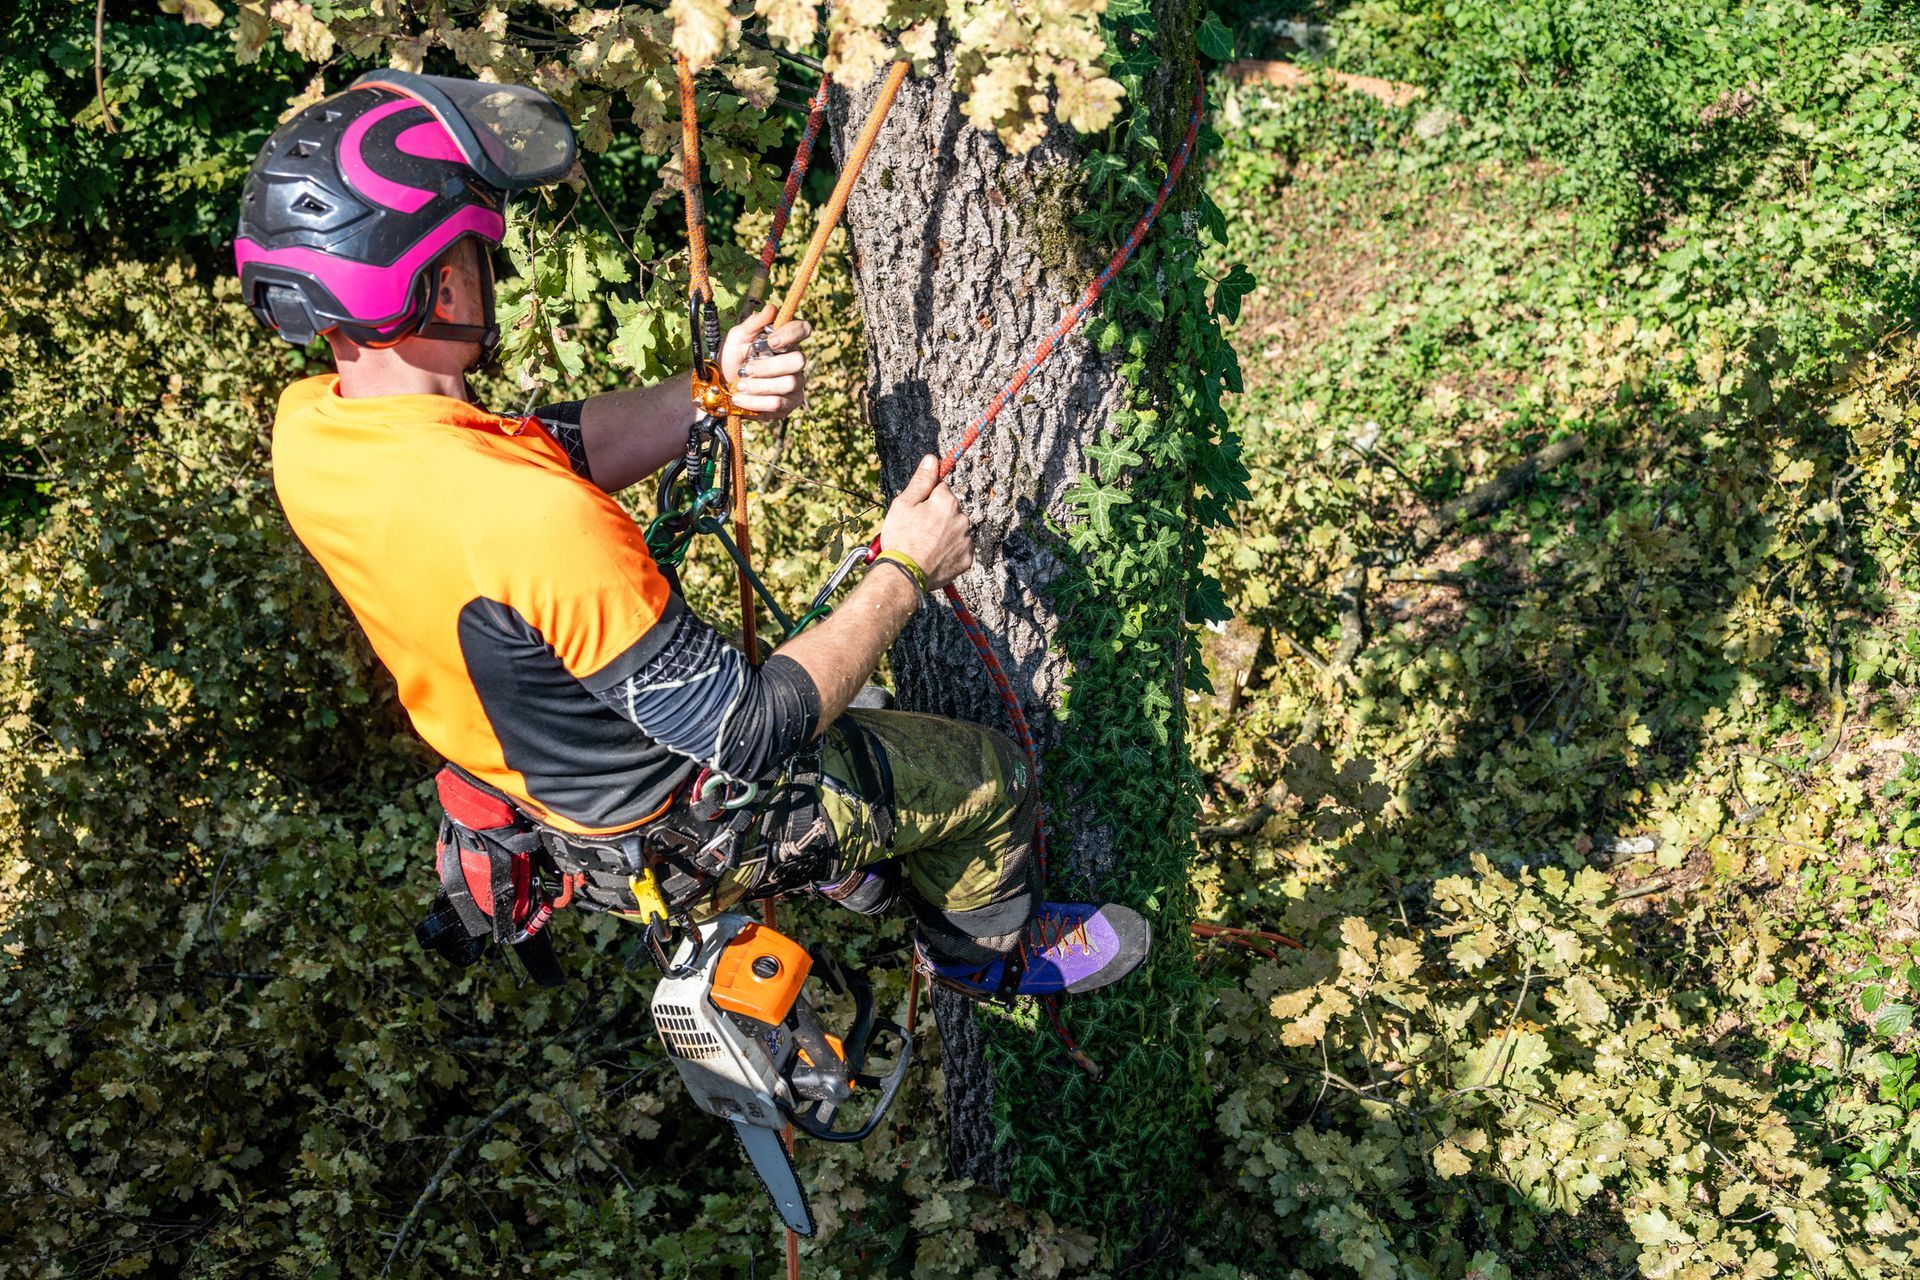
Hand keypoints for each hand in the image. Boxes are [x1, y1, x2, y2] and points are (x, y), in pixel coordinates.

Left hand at [721, 303, 809, 417]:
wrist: (723, 387)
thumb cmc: (733, 358)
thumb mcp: (737, 337)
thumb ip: (753, 323)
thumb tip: (771, 308)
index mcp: (786, 339)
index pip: (804, 329)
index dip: (791, 334)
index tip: (770, 341)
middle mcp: (796, 361)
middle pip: (799, 360)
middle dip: (769, 366)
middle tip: (747, 369)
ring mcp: (796, 384)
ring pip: (788, 383)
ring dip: (759, 385)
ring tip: (740, 385)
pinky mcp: (789, 404)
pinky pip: (778, 403)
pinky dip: (755, 402)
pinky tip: (741, 398)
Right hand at [878, 455, 973, 590]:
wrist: (904, 575)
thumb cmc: (901, 538)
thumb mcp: (904, 504)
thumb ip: (921, 481)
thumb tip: (932, 459)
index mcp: (947, 502)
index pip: (941, 488)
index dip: (926, 498)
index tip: (916, 511)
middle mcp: (962, 519)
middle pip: (950, 509)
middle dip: (937, 516)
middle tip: (917, 531)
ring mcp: (966, 541)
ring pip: (955, 529)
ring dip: (944, 533)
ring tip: (924, 545)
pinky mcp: (967, 559)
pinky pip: (959, 549)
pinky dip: (949, 551)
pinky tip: (934, 556)